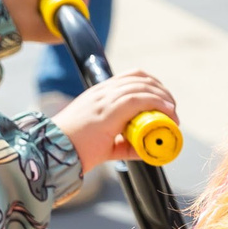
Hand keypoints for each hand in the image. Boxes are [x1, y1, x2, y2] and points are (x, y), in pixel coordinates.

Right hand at [53, 69, 176, 175]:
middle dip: (162, 91)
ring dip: (164, 98)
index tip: (165, 102)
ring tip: (173, 115)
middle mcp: (102, 91)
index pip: (131, 77)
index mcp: (99, 94)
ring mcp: (104, 98)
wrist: (54, 152)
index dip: (152, 85)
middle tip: (172, 110)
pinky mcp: (107, 110)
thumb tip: (146, 149)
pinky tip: (168, 114)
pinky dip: (158, 104)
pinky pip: (138, 99)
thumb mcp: (107, 143)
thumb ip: (125, 143)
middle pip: (140, 78)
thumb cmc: (76, 149)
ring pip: (142, 87)